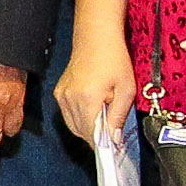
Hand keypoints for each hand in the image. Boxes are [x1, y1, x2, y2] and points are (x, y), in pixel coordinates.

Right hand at [54, 32, 138, 148]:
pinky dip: (80, 118)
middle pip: (81, 132)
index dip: (103, 144)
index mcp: (86, 98)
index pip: (91, 134)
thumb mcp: (126, 89)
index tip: (114, 147)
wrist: (96, 38)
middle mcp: (69, 99)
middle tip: (112, 131)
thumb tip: (114, 139)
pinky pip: (68, 114)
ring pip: (73, 125)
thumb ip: (118, 116)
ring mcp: (62, 95)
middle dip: (97, 136)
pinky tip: (93, 108)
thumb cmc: (114, 60)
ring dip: (88, 128)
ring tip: (104, 116)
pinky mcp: (59, 92)